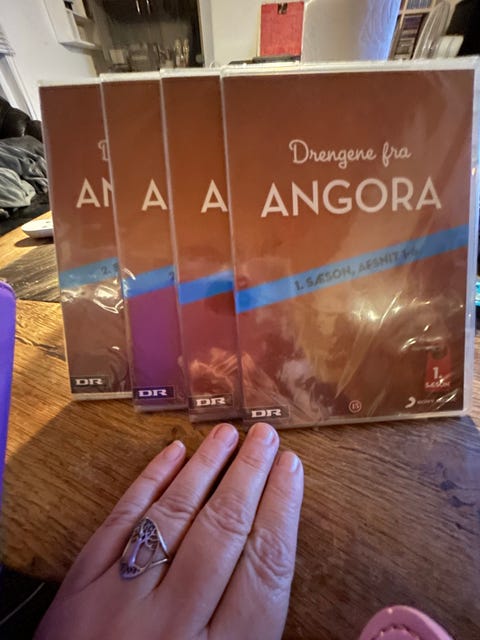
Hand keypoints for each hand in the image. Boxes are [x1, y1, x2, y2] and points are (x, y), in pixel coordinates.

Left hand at [35, 422, 303, 639]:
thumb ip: (252, 622)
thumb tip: (276, 543)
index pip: (264, 565)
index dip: (282, 509)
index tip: (292, 468)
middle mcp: (173, 623)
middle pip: (222, 531)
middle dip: (249, 475)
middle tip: (265, 436)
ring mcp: (121, 602)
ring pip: (174, 517)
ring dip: (204, 468)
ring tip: (227, 435)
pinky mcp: (81, 588)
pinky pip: (121, 522)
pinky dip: (148, 483)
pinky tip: (172, 456)